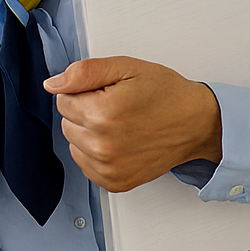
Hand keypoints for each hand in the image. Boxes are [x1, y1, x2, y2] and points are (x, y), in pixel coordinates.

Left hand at [44, 56, 222, 192]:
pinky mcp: (114, 182)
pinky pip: (86, 164)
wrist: (197, 123)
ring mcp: (108, 168)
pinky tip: (120, 142)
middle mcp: (102, 145)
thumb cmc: (166, 94)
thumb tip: (52, 84)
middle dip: (85, 112)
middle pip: (66, 123)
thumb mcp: (126, 68)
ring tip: (121, 125)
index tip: (107, 93)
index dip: (83, 92)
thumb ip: (84, 73)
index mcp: (102, 114)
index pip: (62, 100)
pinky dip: (97, 153)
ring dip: (89, 133)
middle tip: (117, 107)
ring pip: (74, 144)